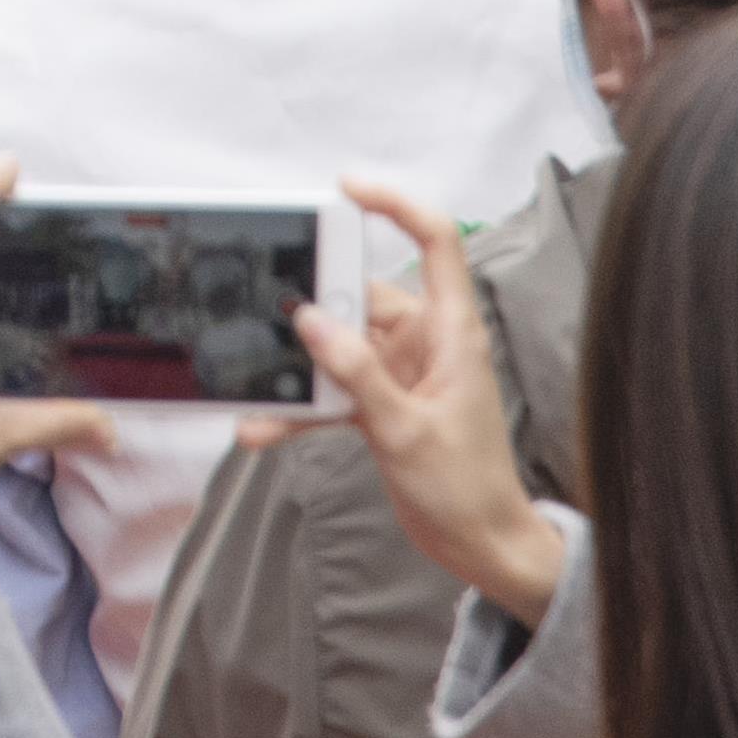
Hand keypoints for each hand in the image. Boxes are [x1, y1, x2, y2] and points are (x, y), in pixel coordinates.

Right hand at [298, 180, 556, 626]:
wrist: (482, 547)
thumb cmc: (467, 488)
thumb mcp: (407, 430)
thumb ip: (358, 374)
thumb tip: (310, 320)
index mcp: (451, 331)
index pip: (435, 242)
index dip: (394, 204)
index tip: (343, 190)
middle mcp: (426, 342)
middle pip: (362, 294)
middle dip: (312, 304)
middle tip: (266, 310)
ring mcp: (401, 372)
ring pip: (338, 346)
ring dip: (298, 368)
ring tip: (255, 387)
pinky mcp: (382, 404)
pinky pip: (332, 390)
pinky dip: (301, 407)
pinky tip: (263, 428)